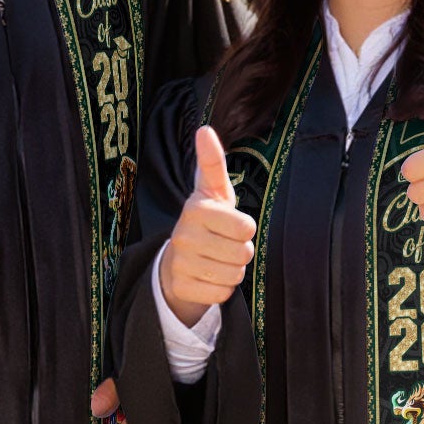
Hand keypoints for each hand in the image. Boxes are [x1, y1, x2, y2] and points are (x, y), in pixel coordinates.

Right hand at [158, 125, 256, 326]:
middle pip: (243, 253)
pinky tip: (208, 277)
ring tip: (216, 260)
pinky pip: (222, 294)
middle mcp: (184, 235)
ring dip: (232, 270)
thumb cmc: (206, 220)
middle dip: (241, 252)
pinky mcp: (181, 287)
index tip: (231, 224)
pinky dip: (221, 288)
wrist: (177, 260)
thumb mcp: (212, 190)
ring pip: (234, 275)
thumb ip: (212, 162)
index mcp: (195, 208)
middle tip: (224, 244)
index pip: (245, 227)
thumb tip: (204, 129)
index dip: (245, 229)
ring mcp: (180, 263)